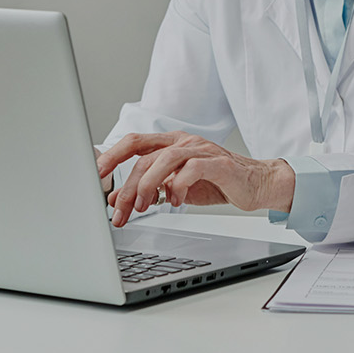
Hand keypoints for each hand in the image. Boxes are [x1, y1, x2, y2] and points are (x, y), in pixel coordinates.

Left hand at [97, 132, 293, 226]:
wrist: (257, 184)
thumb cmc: (217, 182)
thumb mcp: (177, 188)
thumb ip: (151, 189)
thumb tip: (120, 200)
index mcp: (171, 144)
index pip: (135, 143)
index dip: (113, 155)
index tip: (96, 173)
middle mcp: (184, 142)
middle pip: (144, 157)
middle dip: (126, 186)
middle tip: (118, 210)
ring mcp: (201, 150)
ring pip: (163, 160)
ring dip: (147, 185)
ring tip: (142, 206)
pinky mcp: (218, 163)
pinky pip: (191, 170)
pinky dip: (178, 187)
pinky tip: (175, 202)